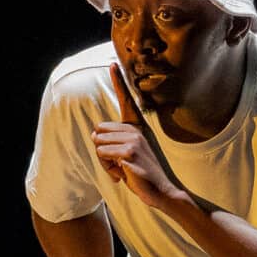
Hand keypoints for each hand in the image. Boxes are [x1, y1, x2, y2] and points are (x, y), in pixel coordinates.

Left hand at [94, 65, 186, 209]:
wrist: (163, 192)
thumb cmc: (143, 174)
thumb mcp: (129, 154)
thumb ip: (113, 142)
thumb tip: (93, 135)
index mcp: (137, 128)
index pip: (126, 101)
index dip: (118, 81)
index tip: (113, 64)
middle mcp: (135, 131)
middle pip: (97, 131)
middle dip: (102, 151)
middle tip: (120, 164)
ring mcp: (132, 141)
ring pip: (97, 144)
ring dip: (104, 162)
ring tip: (123, 170)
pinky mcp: (128, 153)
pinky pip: (102, 156)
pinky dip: (108, 169)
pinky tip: (124, 176)